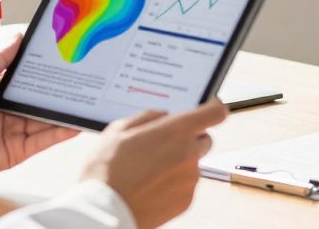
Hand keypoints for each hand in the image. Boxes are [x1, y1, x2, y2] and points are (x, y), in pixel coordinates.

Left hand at [0, 36, 78, 179]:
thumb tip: (19, 35)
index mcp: (0, 90)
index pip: (30, 78)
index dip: (47, 70)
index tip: (67, 58)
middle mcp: (11, 110)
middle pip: (42, 98)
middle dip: (62, 90)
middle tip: (86, 79)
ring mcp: (16, 130)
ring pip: (48, 119)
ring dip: (66, 112)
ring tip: (88, 101)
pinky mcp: (19, 150)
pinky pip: (45, 139)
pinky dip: (61, 132)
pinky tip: (76, 123)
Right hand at [82, 99, 227, 228]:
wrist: (104, 212)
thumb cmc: (107, 171)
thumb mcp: (118, 131)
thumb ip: (147, 117)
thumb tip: (162, 115)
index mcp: (175, 131)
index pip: (215, 113)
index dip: (213, 107)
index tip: (208, 106)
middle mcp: (189, 154)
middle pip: (204, 138)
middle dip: (190, 138)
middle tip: (165, 144)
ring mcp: (190, 179)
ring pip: (193, 163)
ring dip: (179, 162)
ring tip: (149, 170)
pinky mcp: (187, 200)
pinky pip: (186, 184)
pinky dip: (174, 183)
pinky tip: (151, 186)